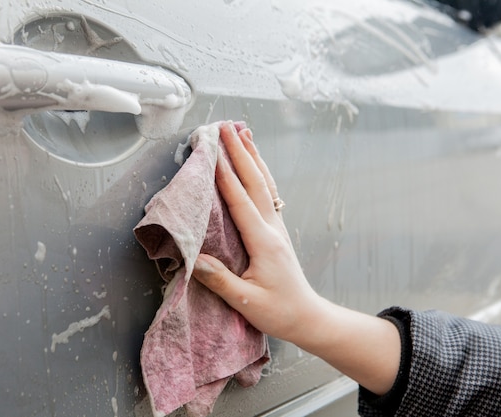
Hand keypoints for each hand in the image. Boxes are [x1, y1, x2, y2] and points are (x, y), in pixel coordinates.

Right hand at [192, 121, 400, 395]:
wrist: (307, 316)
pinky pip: (267, 194)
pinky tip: (254, 164)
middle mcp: (272, 228)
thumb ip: (220, 280)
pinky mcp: (276, 231)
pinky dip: (259, 173)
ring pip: (265, 184)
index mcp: (263, 242)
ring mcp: (276, 227)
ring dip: (253, 156)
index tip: (212, 150)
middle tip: (226, 126)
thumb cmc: (278, 312)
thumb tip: (193, 258)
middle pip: (255, 182)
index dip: (225, 175)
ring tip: (243, 132)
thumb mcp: (246, 302)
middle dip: (240, 152)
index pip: (241, 202)